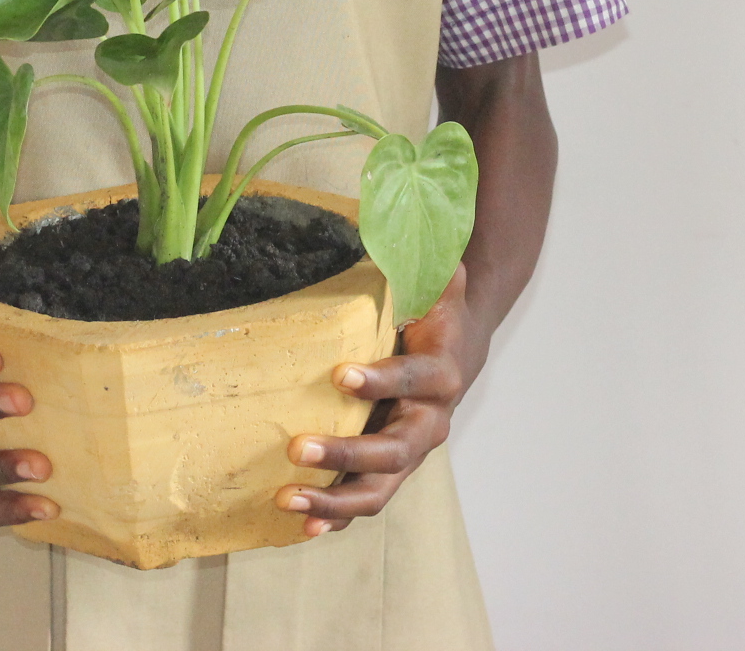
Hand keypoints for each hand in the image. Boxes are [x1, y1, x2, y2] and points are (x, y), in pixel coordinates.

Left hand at [275, 264, 484, 536]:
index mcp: (441, 374)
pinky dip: (335, 518)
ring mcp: (408, 453)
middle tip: (295, 447)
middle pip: (393, 450)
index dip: (381, 380)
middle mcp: (429, 422)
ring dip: (332, 499)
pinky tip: (302, 527)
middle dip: (344, 453)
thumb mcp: (436, 280)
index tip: (341, 373)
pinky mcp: (388, 469)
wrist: (459, 347)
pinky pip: (364, 500)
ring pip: (377, 488)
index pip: (412, 380)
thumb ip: (427, 259)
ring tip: (285, 499)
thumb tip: (412, 218)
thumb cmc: (435, 310)